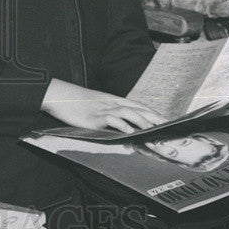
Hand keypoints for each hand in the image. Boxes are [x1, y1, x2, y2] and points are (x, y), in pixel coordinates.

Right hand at [41, 79, 166, 132]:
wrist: (60, 96)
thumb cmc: (77, 102)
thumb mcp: (96, 104)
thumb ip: (110, 112)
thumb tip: (123, 124)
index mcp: (113, 100)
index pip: (138, 105)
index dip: (152, 111)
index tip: (166, 119)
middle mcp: (111, 103)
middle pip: (137, 108)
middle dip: (154, 116)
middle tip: (168, 125)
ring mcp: (103, 110)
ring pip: (127, 112)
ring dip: (141, 120)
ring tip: (152, 128)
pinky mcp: (94, 118)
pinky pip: (111, 120)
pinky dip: (122, 125)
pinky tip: (129, 131)